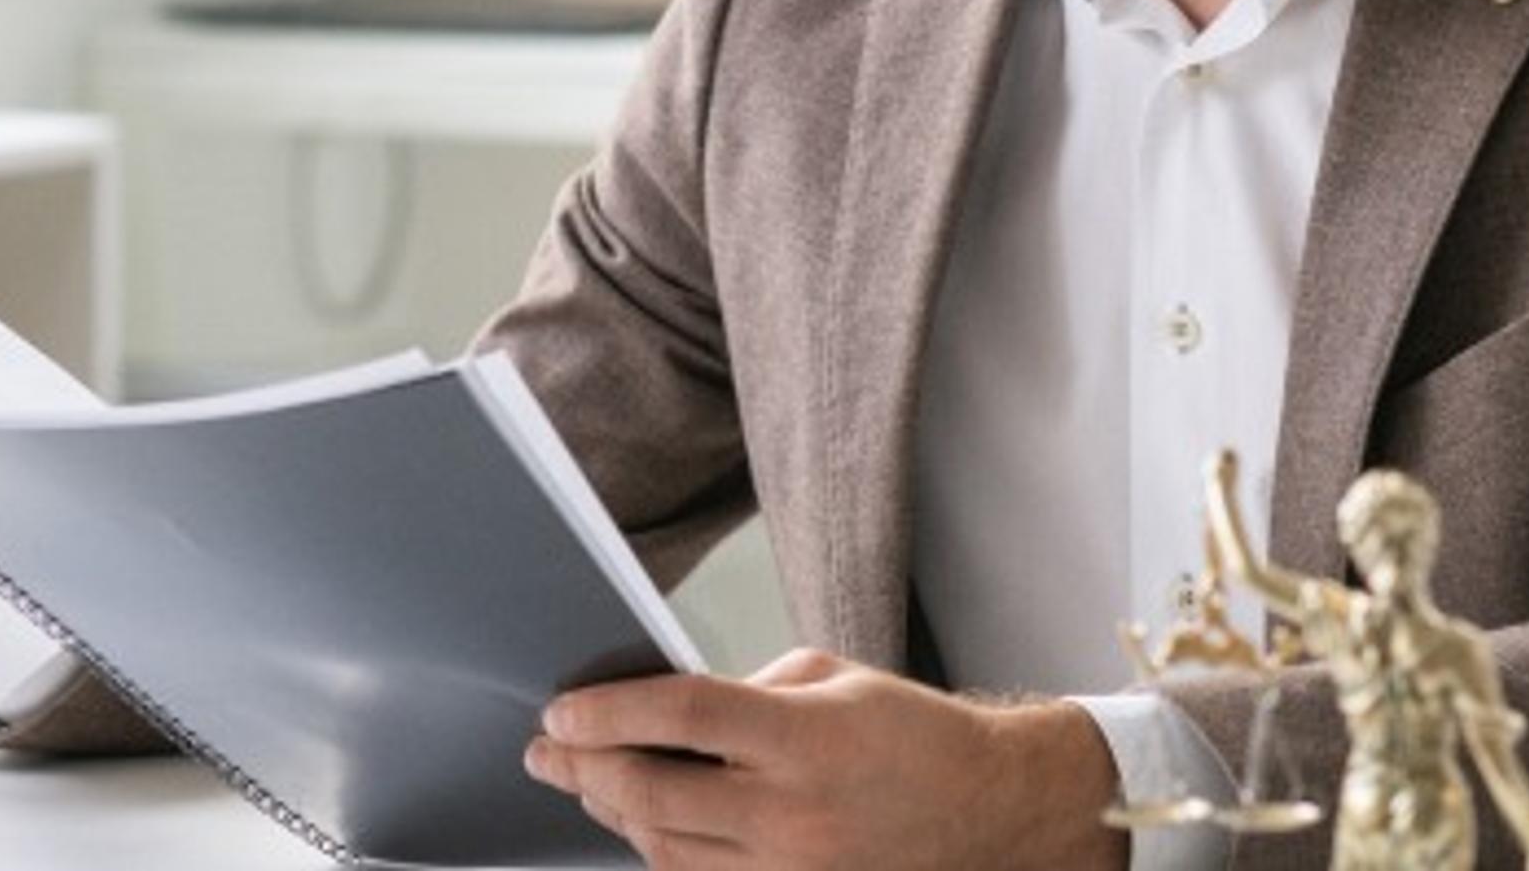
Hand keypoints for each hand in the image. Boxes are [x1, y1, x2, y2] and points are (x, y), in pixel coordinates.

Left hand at [524, 647, 1122, 870]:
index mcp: (804, 736)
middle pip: (654, 794)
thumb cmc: (906, 731)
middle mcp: (792, 811)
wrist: (981, 809)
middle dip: (586, 768)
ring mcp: (790, 868)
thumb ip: (744, 691)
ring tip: (585, 780)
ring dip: (613, 812)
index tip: (562, 709)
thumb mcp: (828, 677)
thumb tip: (661, 710)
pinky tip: (639, 821)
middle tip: (547, 749)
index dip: (609, 712)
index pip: (682, 716)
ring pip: (665, 849)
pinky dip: (658, 851)